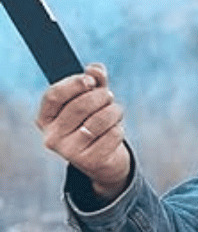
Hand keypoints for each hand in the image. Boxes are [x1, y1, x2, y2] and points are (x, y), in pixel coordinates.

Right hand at [36, 63, 130, 198]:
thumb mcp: (92, 103)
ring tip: (116, 111)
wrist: (104, 162)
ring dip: (113, 111)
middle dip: (100, 96)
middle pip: (79, 106)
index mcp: (45, 120)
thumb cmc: (94, 126)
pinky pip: (112, 134)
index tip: (91, 79)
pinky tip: (116, 130)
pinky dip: (119, 128)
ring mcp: (70, 152)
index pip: (54, 96)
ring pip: (98, 120)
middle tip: (109, 96)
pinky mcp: (91, 162)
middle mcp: (52, 137)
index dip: (74, 84)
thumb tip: (96, 69)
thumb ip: (93, 83)